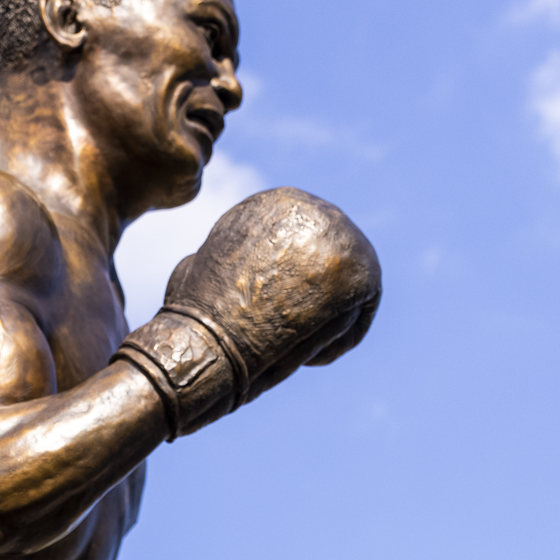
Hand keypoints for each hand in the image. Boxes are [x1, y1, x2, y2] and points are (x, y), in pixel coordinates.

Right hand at [115, 188, 380, 438]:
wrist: (211, 340)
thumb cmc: (196, 313)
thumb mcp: (204, 262)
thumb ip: (234, 253)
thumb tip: (240, 265)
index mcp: (278, 201)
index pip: (303, 242)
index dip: (293, 284)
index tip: (276, 317)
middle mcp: (313, 206)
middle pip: (332, 258)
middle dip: (318, 299)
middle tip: (296, 336)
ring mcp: (342, 236)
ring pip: (350, 284)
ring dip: (329, 321)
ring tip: (297, 350)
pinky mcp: (363, 272)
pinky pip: (362, 310)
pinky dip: (339, 340)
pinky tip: (308, 357)